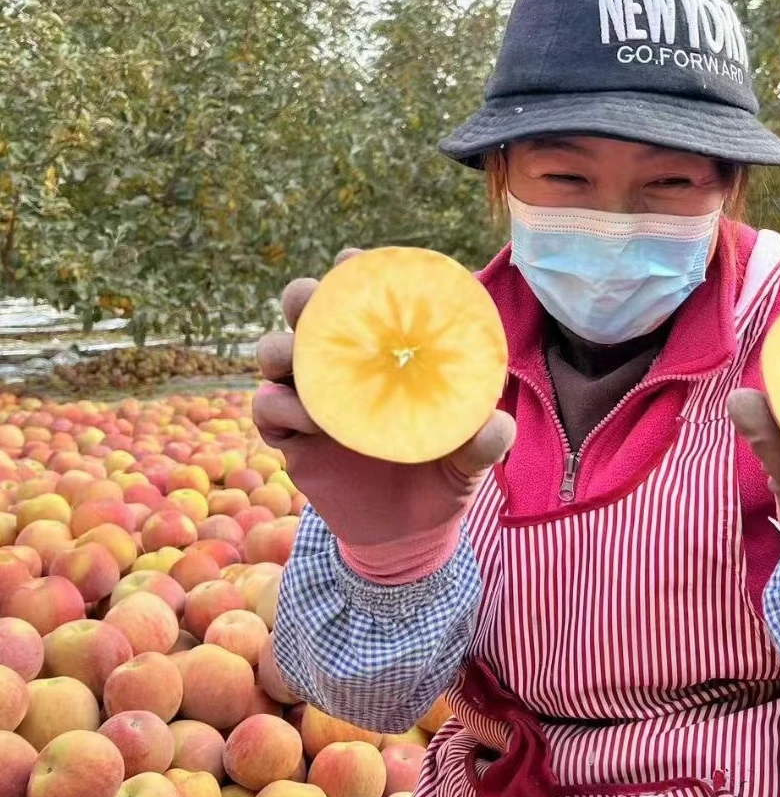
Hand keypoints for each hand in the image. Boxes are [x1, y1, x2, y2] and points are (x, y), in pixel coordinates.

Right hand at [252, 248, 515, 555]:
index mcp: (390, 352)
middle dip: (304, 297)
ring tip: (299, 367)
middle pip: (309, 311)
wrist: (408, 536)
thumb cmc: (443, 475)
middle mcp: (347, 364)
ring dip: (281, 349)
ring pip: (275, 351)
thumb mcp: (469, 458)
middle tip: (311, 301)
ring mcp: (314, 397)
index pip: (367, 298)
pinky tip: (303, 418)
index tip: (352, 260)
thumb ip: (483, 441)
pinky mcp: (291, 436)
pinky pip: (266, 407)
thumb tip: (495, 425)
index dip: (357, 272)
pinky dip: (276, 405)